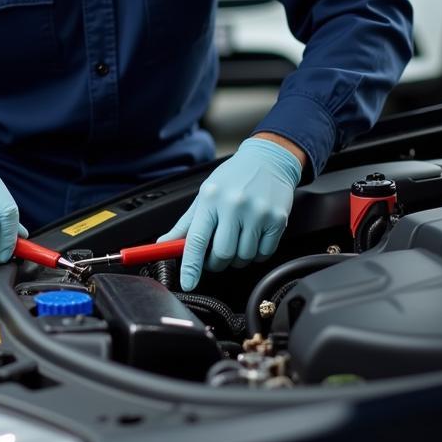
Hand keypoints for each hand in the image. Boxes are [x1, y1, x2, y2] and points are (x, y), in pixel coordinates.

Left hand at [158, 136, 302, 290]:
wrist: (269, 159)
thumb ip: (185, 224)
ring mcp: (258, 213)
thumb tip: (164, 243)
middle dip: (216, 262)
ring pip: (243, 257)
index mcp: (211, 198)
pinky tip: (253, 237)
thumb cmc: (233, 177)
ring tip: (237, 239)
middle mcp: (234, 205)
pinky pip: (263, 254)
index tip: (188, 282)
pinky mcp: (277, 220)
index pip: (196, 240)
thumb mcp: (205, 194)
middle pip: (222, 254)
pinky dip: (256, 254)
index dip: (191, 266)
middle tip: (216, 254)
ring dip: (237, 258)